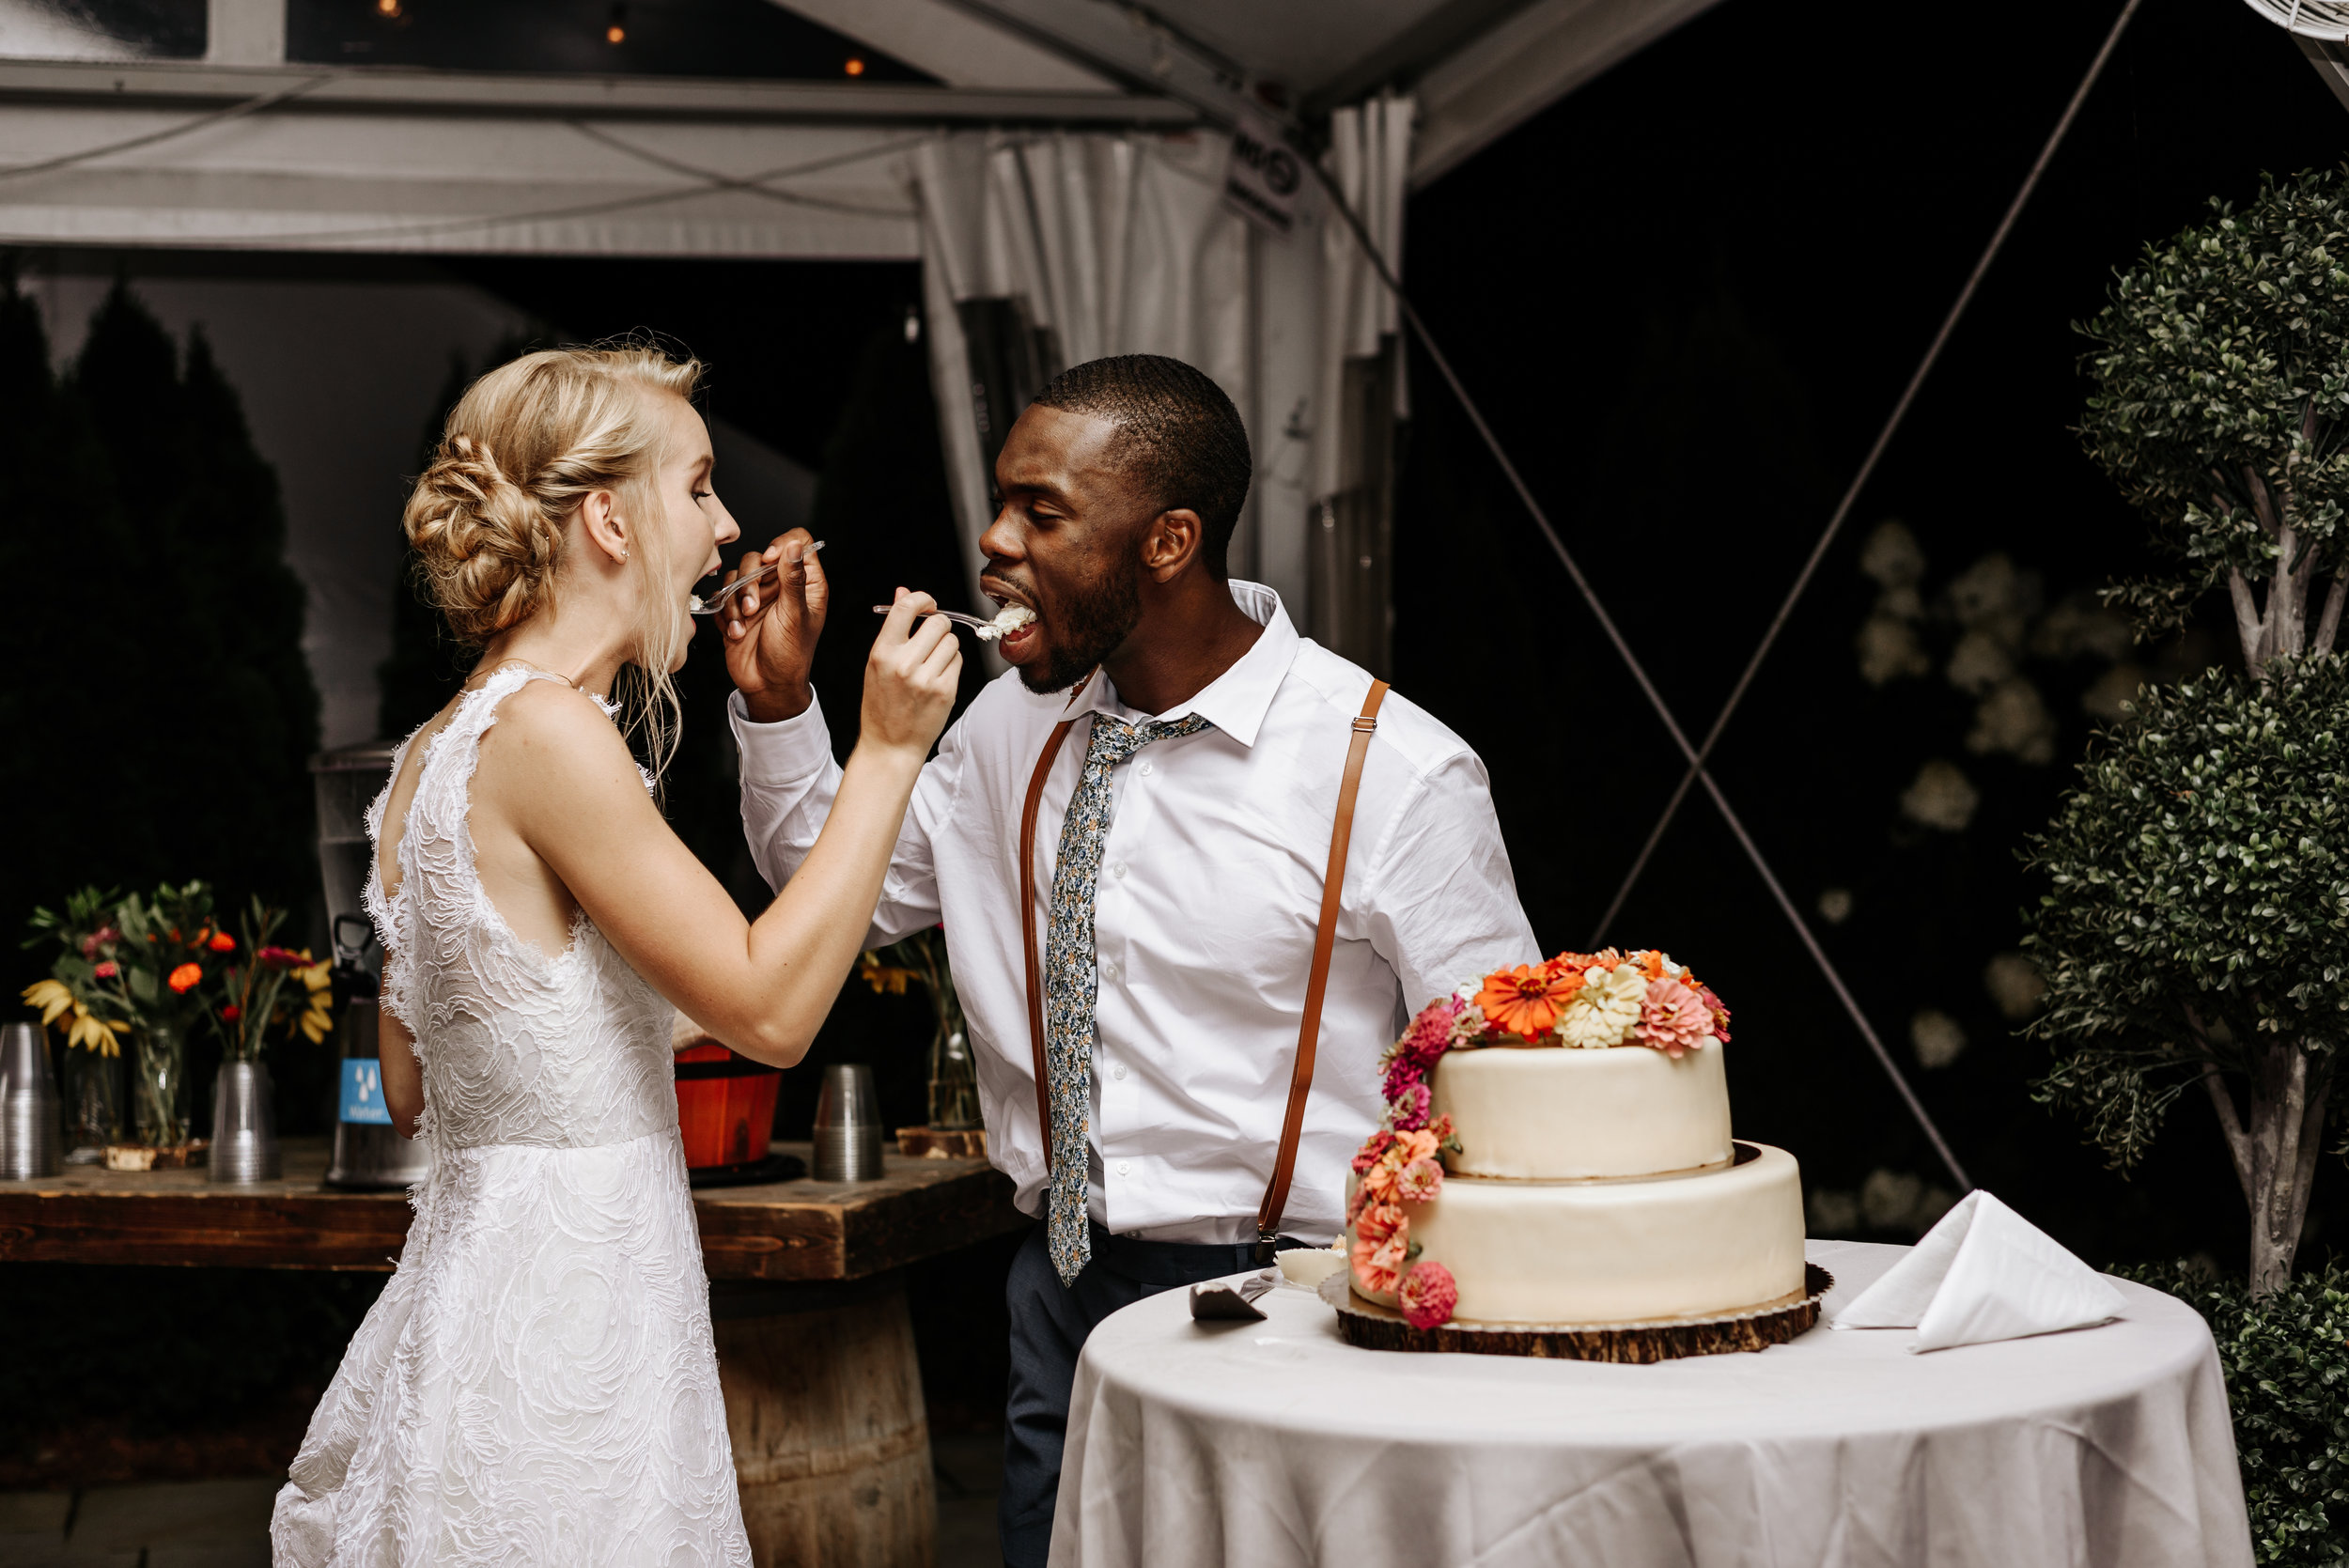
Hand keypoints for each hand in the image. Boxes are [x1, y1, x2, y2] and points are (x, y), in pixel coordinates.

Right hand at [722, 530, 828, 722]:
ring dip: (736, 599)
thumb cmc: (790, 654)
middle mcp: (781, 585)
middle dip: (751, 580)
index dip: (782, 545)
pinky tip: (735, 632)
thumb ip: (793, 579)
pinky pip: (723, 596)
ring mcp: (758, 596)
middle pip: (759, 556)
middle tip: (753, 607)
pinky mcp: (737, 609)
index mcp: (806, 583)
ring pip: (738, 575)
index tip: (770, 560)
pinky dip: (726, 613)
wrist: (767, 685)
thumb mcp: (795, 614)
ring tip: (744, 622)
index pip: (797, 543)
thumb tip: (793, 546)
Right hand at [860, 589, 960, 758]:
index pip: (906, 608)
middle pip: (939, 622)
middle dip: (939, 626)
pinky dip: (952, 665)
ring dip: (946, 647)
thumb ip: (893, 627)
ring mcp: (926, 679)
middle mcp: (903, 664)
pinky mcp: (945, 692)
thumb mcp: (877, 663)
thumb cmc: (882, 703)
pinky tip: (938, 679)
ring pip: (952, 641)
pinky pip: (958, 662)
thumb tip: (903, 591)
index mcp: (882, 653)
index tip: (928, 604)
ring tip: (932, 664)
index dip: (922, 599)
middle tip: (932, 639)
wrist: (890, 745)